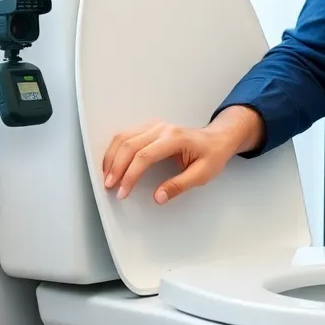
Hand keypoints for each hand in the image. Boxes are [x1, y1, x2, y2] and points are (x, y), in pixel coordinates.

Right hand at [101, 119, 238, 203]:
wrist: (217, 139)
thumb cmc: (212, 155)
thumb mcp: (202, 175)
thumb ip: (179, 186)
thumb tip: (158, 197)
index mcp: (175, 139)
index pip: (144, 156)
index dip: (130, 175)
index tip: (123, 191)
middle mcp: (162, 129)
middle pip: (129, 145)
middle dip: (116, 167)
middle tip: (109, 186)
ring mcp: (155, 126)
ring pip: (124, 137)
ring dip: (111, 157)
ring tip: (107, 176)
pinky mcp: (151, 128)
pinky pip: (127, 135)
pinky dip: (116, 149)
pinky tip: (112, 163)